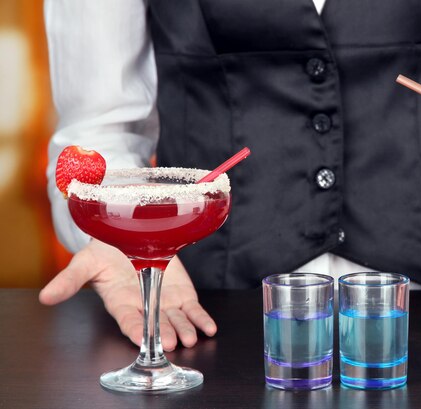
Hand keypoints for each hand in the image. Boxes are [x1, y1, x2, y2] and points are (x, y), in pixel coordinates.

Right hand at [39, 239, 215, 350]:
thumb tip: (45, 297)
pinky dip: (201, 318)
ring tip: (190, 338)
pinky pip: (192, 309)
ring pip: (176, 320)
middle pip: (156, 324)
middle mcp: (144, 305)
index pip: (129, 320)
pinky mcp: (182, 292)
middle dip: (164, 334)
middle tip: (171, 343)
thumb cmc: (106, 251)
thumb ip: (69, 281)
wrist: (131, 234)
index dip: (136, 329)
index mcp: (121, 302)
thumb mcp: (84, 262)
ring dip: (184, 330)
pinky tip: (209, 328)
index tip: (142, 337)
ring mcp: (165, 301)